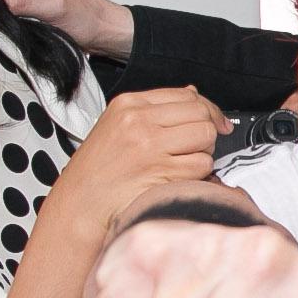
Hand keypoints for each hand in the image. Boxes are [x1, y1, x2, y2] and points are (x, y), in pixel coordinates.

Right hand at [42, 87, 226, 249]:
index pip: (186, 95)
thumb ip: (155, 108)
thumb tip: (192, 93)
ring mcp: (151, 147)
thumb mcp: (117, 124)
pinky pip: (202, 166)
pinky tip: (181, 178)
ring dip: (204, 152)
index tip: (216, 121)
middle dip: (207, 130)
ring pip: (206, 137)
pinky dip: (200, 174)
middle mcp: (140, 121)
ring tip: (185, 162)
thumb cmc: (97, 170)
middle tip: (198, 146)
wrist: (81, 203)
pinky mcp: (162, 173)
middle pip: (200, 114)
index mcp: (129, 104)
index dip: (208, 109)